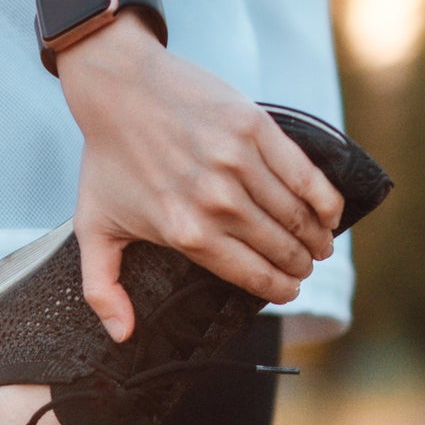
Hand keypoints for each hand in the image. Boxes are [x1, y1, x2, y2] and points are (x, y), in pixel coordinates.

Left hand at [54, 21, 343, 341]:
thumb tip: (122, 335)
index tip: (289, 290)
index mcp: (186, 235)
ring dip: (316, 236)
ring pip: (296, 214)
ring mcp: (238, 164)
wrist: (119, 89)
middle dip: (299, 265)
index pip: (251, 274)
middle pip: (280, 247)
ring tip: (320, 244)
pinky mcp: (255, 129)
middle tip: (305, 266)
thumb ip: (103, 288)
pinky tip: (331, 212)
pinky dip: (325, 198)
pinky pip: (304, 173)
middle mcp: (217, 204)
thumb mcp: (93, 228)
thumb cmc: (108, 160)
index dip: (279, 288)